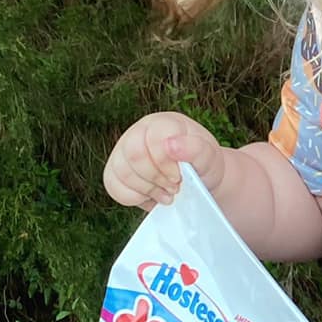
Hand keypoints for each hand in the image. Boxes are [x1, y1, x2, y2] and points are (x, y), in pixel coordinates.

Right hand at [103, 111, 226, 209]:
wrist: (198, 180)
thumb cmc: (203, 165)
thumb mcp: (209, 157)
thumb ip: (195, 149)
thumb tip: (171, 145)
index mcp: (163, 123)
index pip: (153, 138)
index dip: (164, 163)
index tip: (179, 178)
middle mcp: (139, 132)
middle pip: (133, 155)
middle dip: (155, 178)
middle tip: (174, 188)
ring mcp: (123, 150)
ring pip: (122, 171)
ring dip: (147, 189)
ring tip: (166, 194)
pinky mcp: (115, 171)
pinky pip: (113, 186)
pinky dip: (134, 197)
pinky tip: (151, 197)